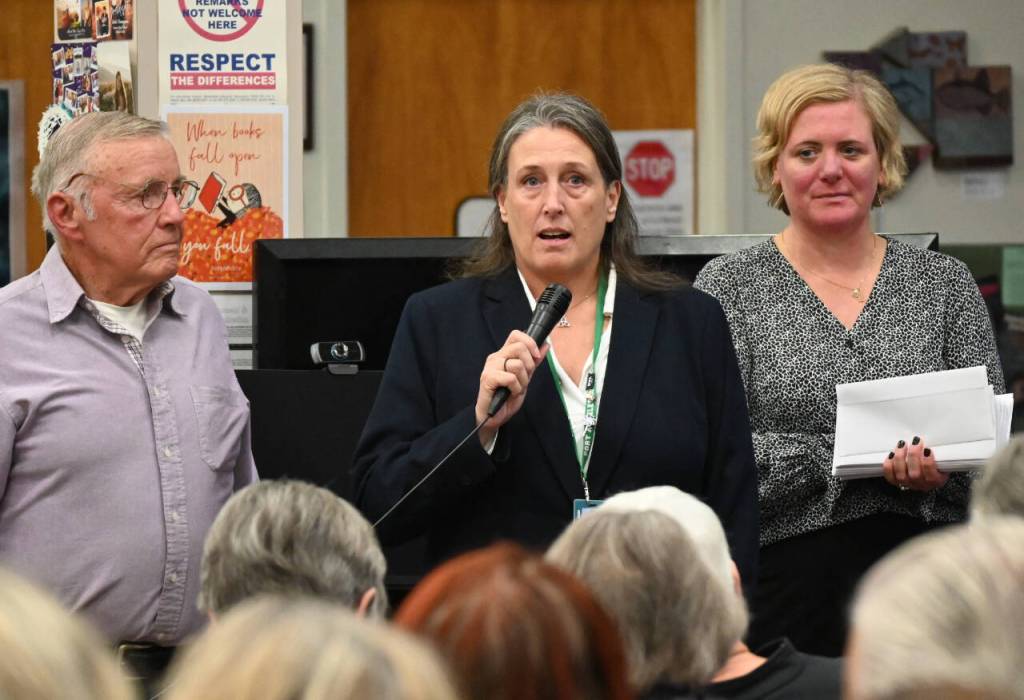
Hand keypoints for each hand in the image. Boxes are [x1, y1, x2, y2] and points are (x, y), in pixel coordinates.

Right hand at [475, 331, 545, 446]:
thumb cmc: (506, 397)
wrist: (494, 416)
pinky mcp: (488, 378)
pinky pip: (510, 377)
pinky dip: (515, 388)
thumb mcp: (525, 377)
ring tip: (516, 389)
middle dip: (529, 365)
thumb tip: (545, 345)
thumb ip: (534, 361)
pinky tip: (510, 393)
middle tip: (525, 378)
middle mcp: (496, 357)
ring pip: (517, 364)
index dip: (530, 342)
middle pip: (519, 347)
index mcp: (504, 354)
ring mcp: (490, 367)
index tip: (536, 356)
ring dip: (522, 380)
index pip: (516, 335)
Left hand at [882, 436, 947, 491]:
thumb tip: (936, 440)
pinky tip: (891, 454)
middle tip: (914, 442)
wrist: (927, 471)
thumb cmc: (936, 462)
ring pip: (901, 475)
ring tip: (902, 445)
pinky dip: (889, 465)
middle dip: (913, 456)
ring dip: (900, 457)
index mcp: (936, 480)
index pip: (932, 477)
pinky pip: (890, 476)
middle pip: (915, 474)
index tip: (927, 449)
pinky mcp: (897, 482)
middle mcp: (922, 485)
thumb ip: (940, 452)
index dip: (928, 463)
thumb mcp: (943, 458)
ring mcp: (908, 484)